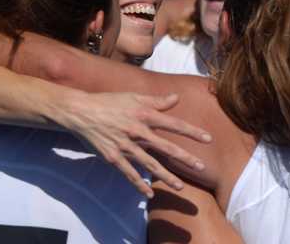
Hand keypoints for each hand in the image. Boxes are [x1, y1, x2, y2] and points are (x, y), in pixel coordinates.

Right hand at [52, 92, 211, 197]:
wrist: (81, 112)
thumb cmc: (109, 102)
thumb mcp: (133, 97)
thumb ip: (156, 100)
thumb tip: (176, 98)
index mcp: (144, 115)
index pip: (173, 124)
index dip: (191, 132)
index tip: (208, 139)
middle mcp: (137, 131)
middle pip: (166, 147)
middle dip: (185, 158)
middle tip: (201, 167)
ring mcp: (125, 146)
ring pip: (149, 164)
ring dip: (166, 176)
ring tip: (180, 187)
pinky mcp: (113, 157)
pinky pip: (129, 173)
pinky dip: (139, 184)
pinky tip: (149, 193)